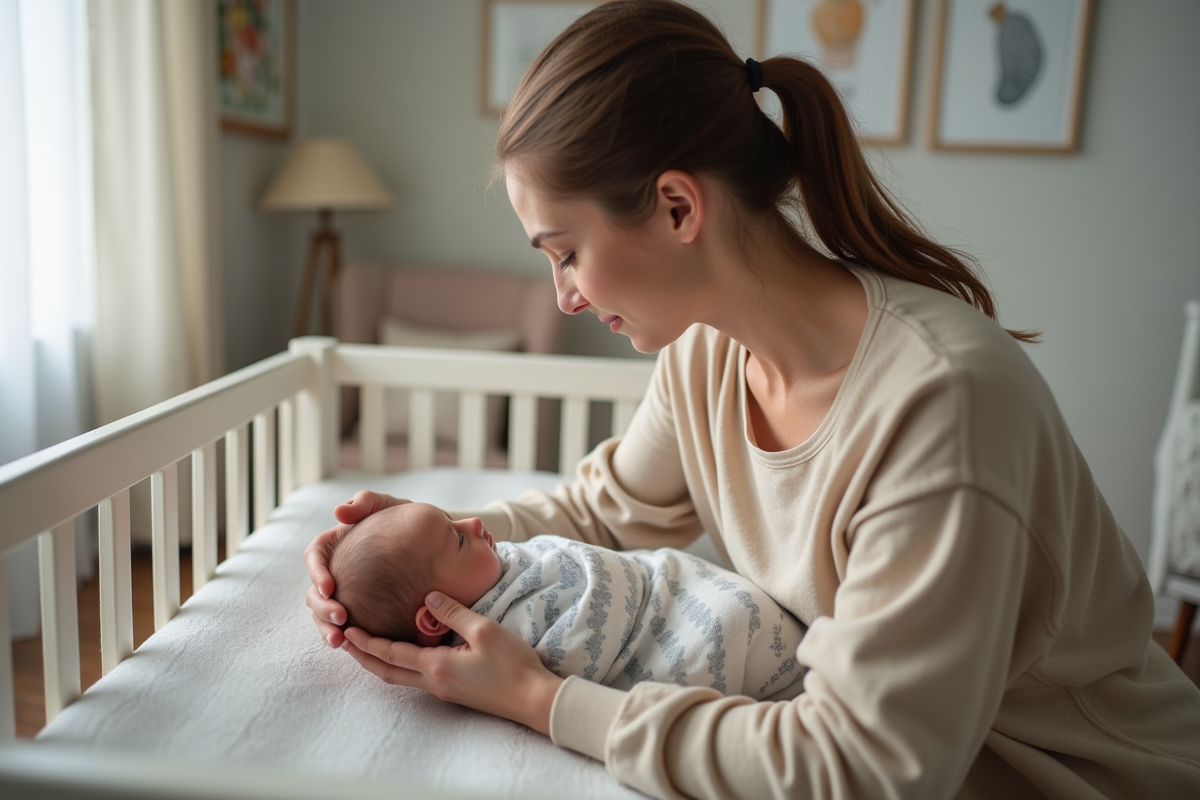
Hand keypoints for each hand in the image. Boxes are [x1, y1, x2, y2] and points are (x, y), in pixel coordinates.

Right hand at [304, 491, 409, 647]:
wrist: (439, 544)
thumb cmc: (411, 523)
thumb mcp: (392, 507)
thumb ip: (367, 502)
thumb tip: (339, 511)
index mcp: (337, 543)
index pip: (315, 556)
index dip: (316, 572)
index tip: (330, 588)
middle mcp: (337, 568)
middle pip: (315, 590)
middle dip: (321, 608)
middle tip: (340, 620)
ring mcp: (347, 591)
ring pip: (323, 612)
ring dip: (325, 628)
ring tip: (339, 641)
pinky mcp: (360, 609)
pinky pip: (344, 625)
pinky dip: (345, 636)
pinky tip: (352, 645)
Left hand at [343, 591, 563, 734]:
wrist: (533, 699)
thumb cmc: (512, 665)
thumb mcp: (483, 630)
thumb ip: (453, 612)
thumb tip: (427, 597)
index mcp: (436, 666)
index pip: (391, 653)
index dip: (366, 642)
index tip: (346, 629)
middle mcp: (434, 681)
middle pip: (387, 671)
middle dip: (363, 656)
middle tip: (343, 641)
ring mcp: (443, 689)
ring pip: (400, 677)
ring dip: (379, 662)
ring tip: (365, 647)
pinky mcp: (454, 690)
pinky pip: (416, 677)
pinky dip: (400, 665)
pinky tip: (403, 654)